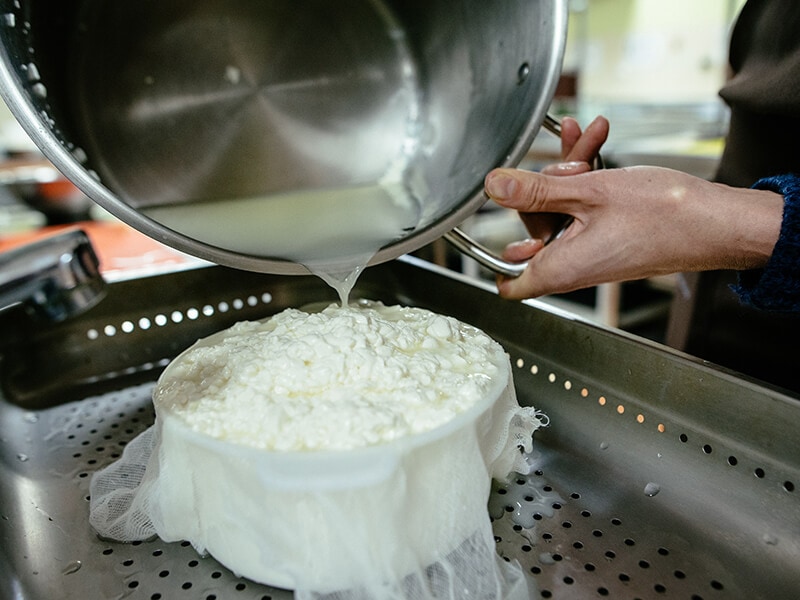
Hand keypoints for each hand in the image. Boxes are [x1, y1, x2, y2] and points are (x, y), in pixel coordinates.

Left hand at [484, 165, 782, 299]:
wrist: (717, 220)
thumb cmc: (665, 216)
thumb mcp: (588, 193)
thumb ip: (535, 191)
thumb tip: (494, 187)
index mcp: (560, 268)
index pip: (508, 281)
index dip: (491, 257)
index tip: (484, 224)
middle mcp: (572, 265)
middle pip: (533, 226)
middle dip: (545, 184)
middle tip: (566, 155)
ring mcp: (590, 250)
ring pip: (561, 207)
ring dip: (570, 170)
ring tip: (586, 135)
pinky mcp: (607, 236)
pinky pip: (583, 207)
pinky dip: (586, 178)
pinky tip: (596, 142)